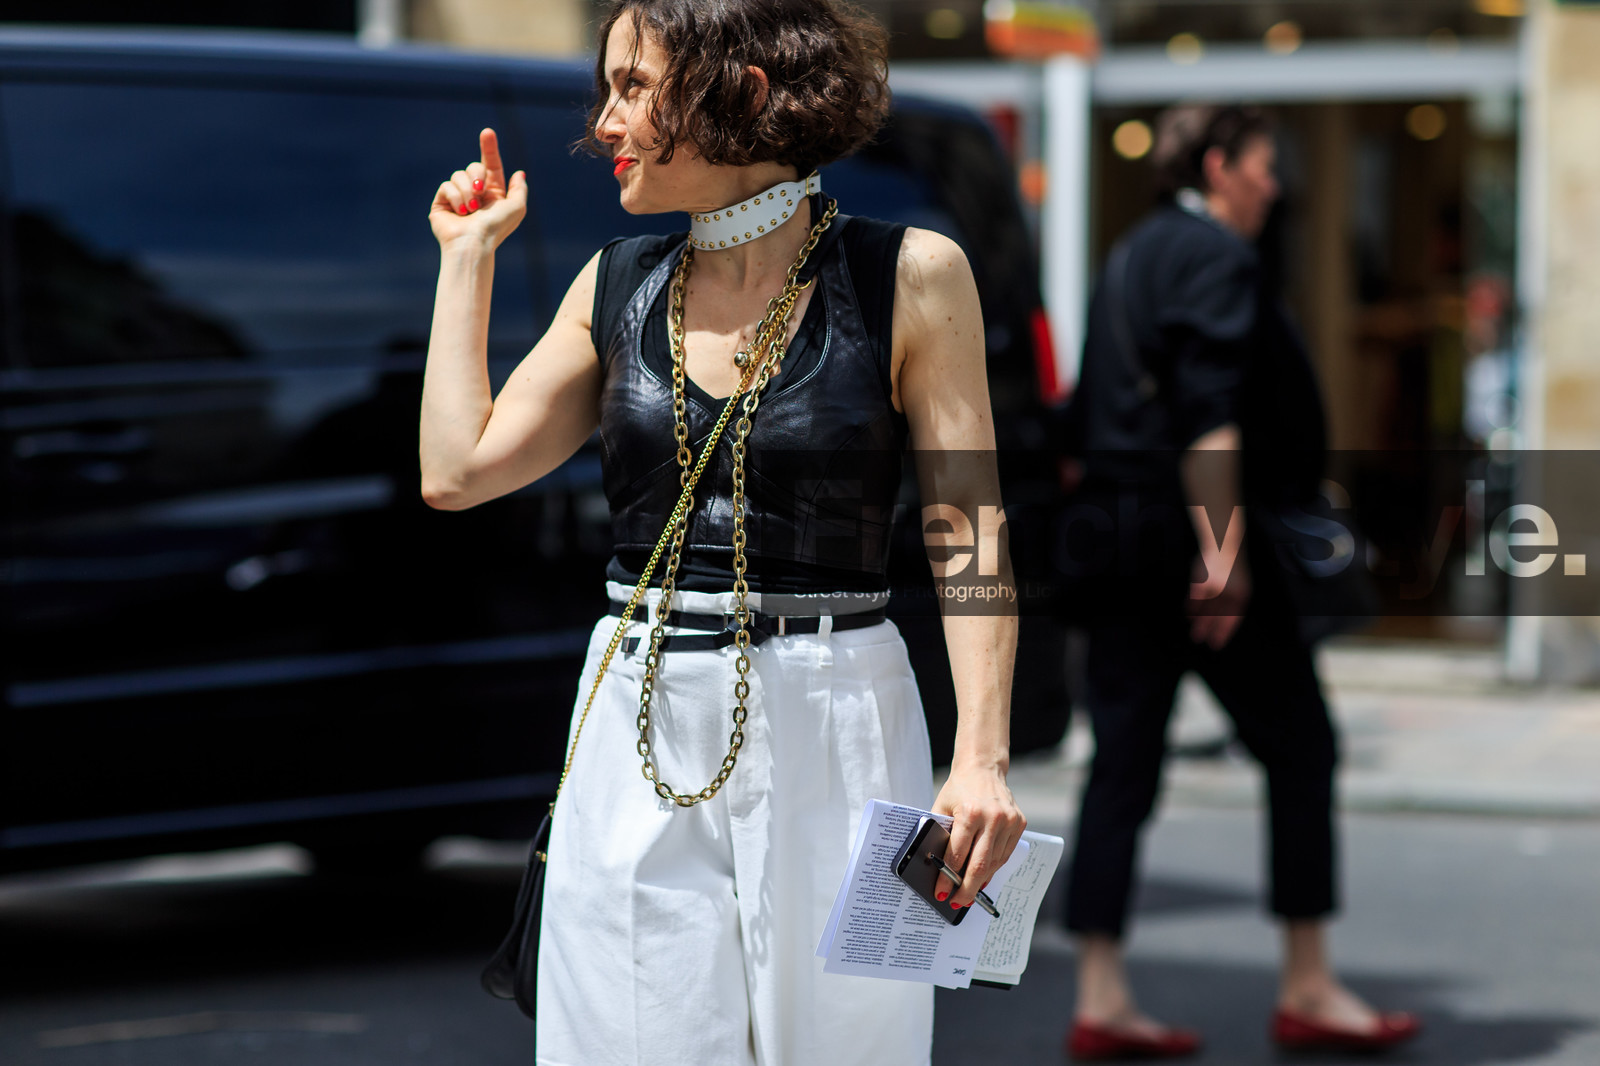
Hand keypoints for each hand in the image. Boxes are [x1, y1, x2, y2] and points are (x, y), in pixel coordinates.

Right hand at [428, 128, 527, 249]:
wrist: (473, 243)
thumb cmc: (496, 228)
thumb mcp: (516, 208)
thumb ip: (519, 189)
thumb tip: (519, 173)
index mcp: (493, 194)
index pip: (490, 165)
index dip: (489, 149)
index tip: (487, 132)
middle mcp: (475, 194)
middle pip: (473, 167)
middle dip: (477, 175)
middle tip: (481, 190)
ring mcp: (457, 198)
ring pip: (458, 175)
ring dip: (468, 191)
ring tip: (471, 209)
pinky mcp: (441, 203)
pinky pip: (446, 186)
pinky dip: (456, 197)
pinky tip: (461, 212)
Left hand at [930, 762, 1025, 909]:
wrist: (983, 768)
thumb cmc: (958, 789)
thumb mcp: (942, 807)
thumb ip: (940, 834)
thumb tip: (936, 868)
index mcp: (969, 813)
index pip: (957, 854)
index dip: (948, 877)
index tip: (941, 892)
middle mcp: (992, 818)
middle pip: (979, 865)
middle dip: (966, 889)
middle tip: (956, 903)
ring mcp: (1008, 821)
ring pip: (994, 863)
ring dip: (980, 881)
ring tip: (968, 894)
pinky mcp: (1019, 823)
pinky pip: (1005, 854)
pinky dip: (993, 868)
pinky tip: (983, 877)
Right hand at [1188, 554, 1250, 648]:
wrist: (1225, 545)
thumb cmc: (1232, 567)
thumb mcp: (1239, 585)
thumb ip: (1232, 602)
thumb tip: (1220, 619)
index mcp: (1242, 594)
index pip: (1233, 619)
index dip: (1224, 632)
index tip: (1217, 644)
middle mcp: (1229, 593)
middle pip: (1218, 618)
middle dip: (1210, 632)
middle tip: (1203, 642)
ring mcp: (1215, 587)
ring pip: (1206, 611)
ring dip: (1200, 625)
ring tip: (1195, 635)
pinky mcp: (1203, 582)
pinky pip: (1196, 600)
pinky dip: (1191, 609)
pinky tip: (1189, 617)